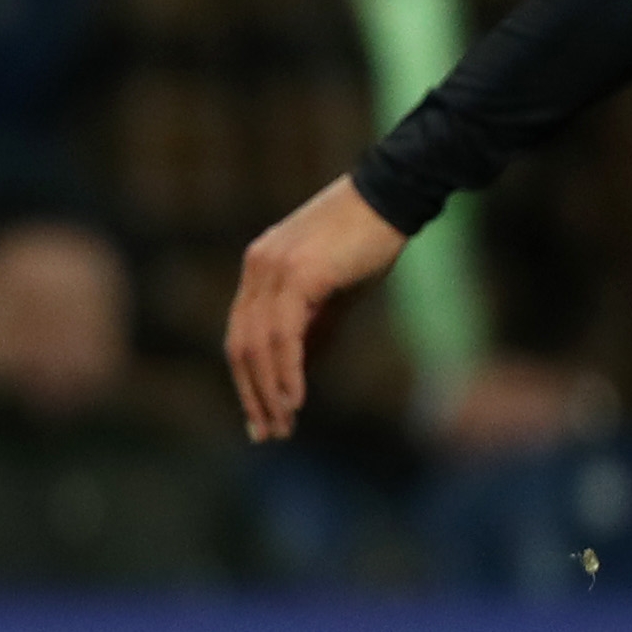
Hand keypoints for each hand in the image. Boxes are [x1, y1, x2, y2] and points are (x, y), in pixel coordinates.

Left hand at [224, 175, 407, 442]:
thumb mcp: (334, 293)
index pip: (240, 335)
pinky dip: (286, 372)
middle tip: (268, 433)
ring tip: (282, 425)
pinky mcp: (297, 275)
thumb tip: (302, 370)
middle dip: (252, 395)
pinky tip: (294, 399)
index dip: (246, 379)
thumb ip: (314, 328)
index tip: (259, 416)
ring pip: (258, 346)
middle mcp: (256, 270)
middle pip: (240, 346)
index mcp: (258, 271)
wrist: (392, 197)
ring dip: (269, 392)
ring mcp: (272, 270)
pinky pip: (283, 335)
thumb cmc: (368, 242)